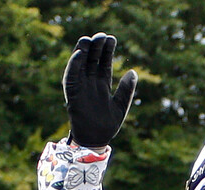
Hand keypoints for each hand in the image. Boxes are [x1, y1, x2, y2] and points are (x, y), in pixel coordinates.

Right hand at [62, 32, 136, 147]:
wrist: (95, 139)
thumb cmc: (108, 125)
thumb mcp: (121, 106)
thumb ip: (127, 90)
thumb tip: (133, 72)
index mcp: (102, 84)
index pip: (104, 63)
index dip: (108, 51)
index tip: (112, 39)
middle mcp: (90, 82)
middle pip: (93, 60)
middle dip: (97, 47)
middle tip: (102, 35)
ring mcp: (80, 86)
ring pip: (81, 64)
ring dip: (84, 51)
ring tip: (89, 39)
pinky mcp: (72, 92)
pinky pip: (71, 76)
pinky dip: (74, 65)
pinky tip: (80, 54)